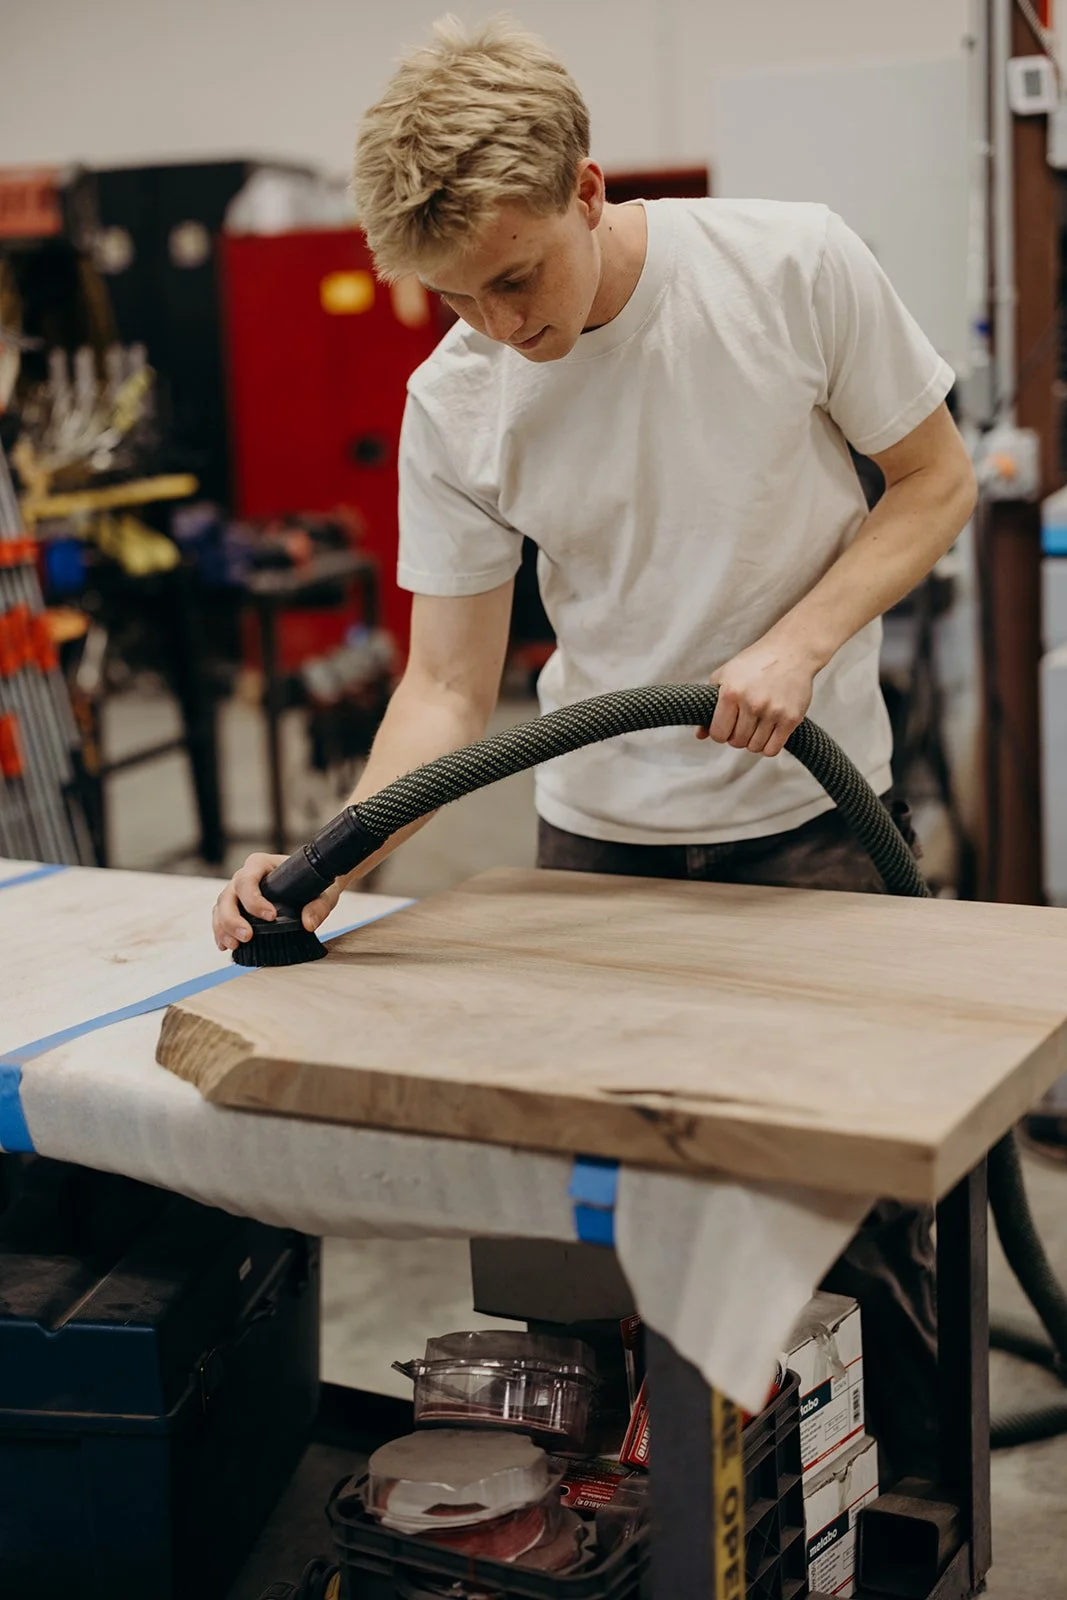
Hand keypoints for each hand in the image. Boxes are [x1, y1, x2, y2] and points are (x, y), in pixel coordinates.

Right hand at [212, 852, 341, 951]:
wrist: (312, 884)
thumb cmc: (314, 882)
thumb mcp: (322, 891)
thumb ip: (318, 906)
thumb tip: (308, 923)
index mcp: (261, 864)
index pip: (247, 879)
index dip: (254, 899)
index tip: (271, 916)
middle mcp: (244, 876)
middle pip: (228, 895)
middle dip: (232, 918)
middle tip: (247, 937)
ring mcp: (236, 892)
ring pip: (220, 907)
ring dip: (224, 928)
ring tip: (234, 945)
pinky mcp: (235, 907)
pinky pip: (220, 918)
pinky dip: (221, 933)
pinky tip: (226, 946)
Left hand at [697, 638, 816, 756]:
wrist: (790, 651)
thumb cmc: (753, 663)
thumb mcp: (724, 676)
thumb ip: (709, 705)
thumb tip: (700, 735)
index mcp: (731, 693)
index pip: (718, 734)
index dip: (720, 733)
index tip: (725, 726)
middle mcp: (752, 703)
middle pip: (737, 742)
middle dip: (736, 736)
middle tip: (742, 724)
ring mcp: (773, 712)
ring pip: (754, 747)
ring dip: (752, 741)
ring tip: (755, 726)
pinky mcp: (791, 718)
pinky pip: (772, 749)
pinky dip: (767, 746)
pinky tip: (768, 733)